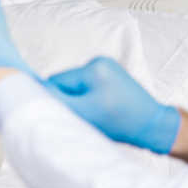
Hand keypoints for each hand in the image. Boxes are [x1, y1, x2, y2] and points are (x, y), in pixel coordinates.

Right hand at [47, 56, 180, 153]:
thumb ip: (58, 101)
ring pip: (74, 84)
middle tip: (77, 116)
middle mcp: (99, 61)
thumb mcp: (85, 114)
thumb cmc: (123, 123)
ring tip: (91, 113)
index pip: (56, 81)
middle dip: (67, 98)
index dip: (54, 98)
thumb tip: (33, 92)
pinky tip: (97, 108)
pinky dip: (85, 95)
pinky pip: (85, 83)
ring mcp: (106, 66)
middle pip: (65, 81)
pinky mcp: (110, 73)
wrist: (154, 126)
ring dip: (76, 98)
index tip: (55, 111)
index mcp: (94, 68)